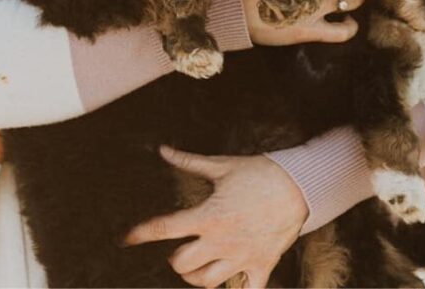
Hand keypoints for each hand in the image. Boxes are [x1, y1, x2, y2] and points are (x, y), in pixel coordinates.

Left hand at [124, 146, 307, 287]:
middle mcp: (220, 241)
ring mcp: (240, 257)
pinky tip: (232, 283)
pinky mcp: (261, 265)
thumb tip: (164, 149)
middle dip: (175, 258)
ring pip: (206, 282)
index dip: (140, 234)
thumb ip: (189, 161)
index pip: (164, 228)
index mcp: (207, 216)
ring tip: (197, 266)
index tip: (127, 238)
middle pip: (181, 264)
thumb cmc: (258, 173)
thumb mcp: (221, 166)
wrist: (298, 186)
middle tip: (179, 250)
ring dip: (196, 276)